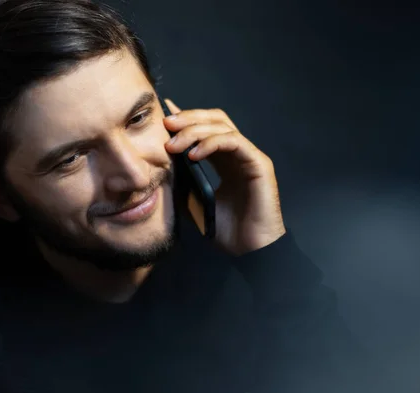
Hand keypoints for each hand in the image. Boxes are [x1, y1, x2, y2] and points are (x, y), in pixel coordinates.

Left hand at [163, 99, 285, 255]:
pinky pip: (234, 142)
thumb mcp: (193, 202)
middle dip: (188, 118)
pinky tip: (193, 154)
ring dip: (195, 130)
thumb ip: (181, 182)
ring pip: (222, 127)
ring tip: (173, 143)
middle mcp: (237, 154)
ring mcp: (249, 156)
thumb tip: (161, 166)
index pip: (205, 129)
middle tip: (165, 124)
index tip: (163, 114)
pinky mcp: (258, 164)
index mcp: (224, 160)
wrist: (249, 251)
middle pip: (214, 120)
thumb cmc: (226, 230)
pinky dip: (211, 143)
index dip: (186, 118)